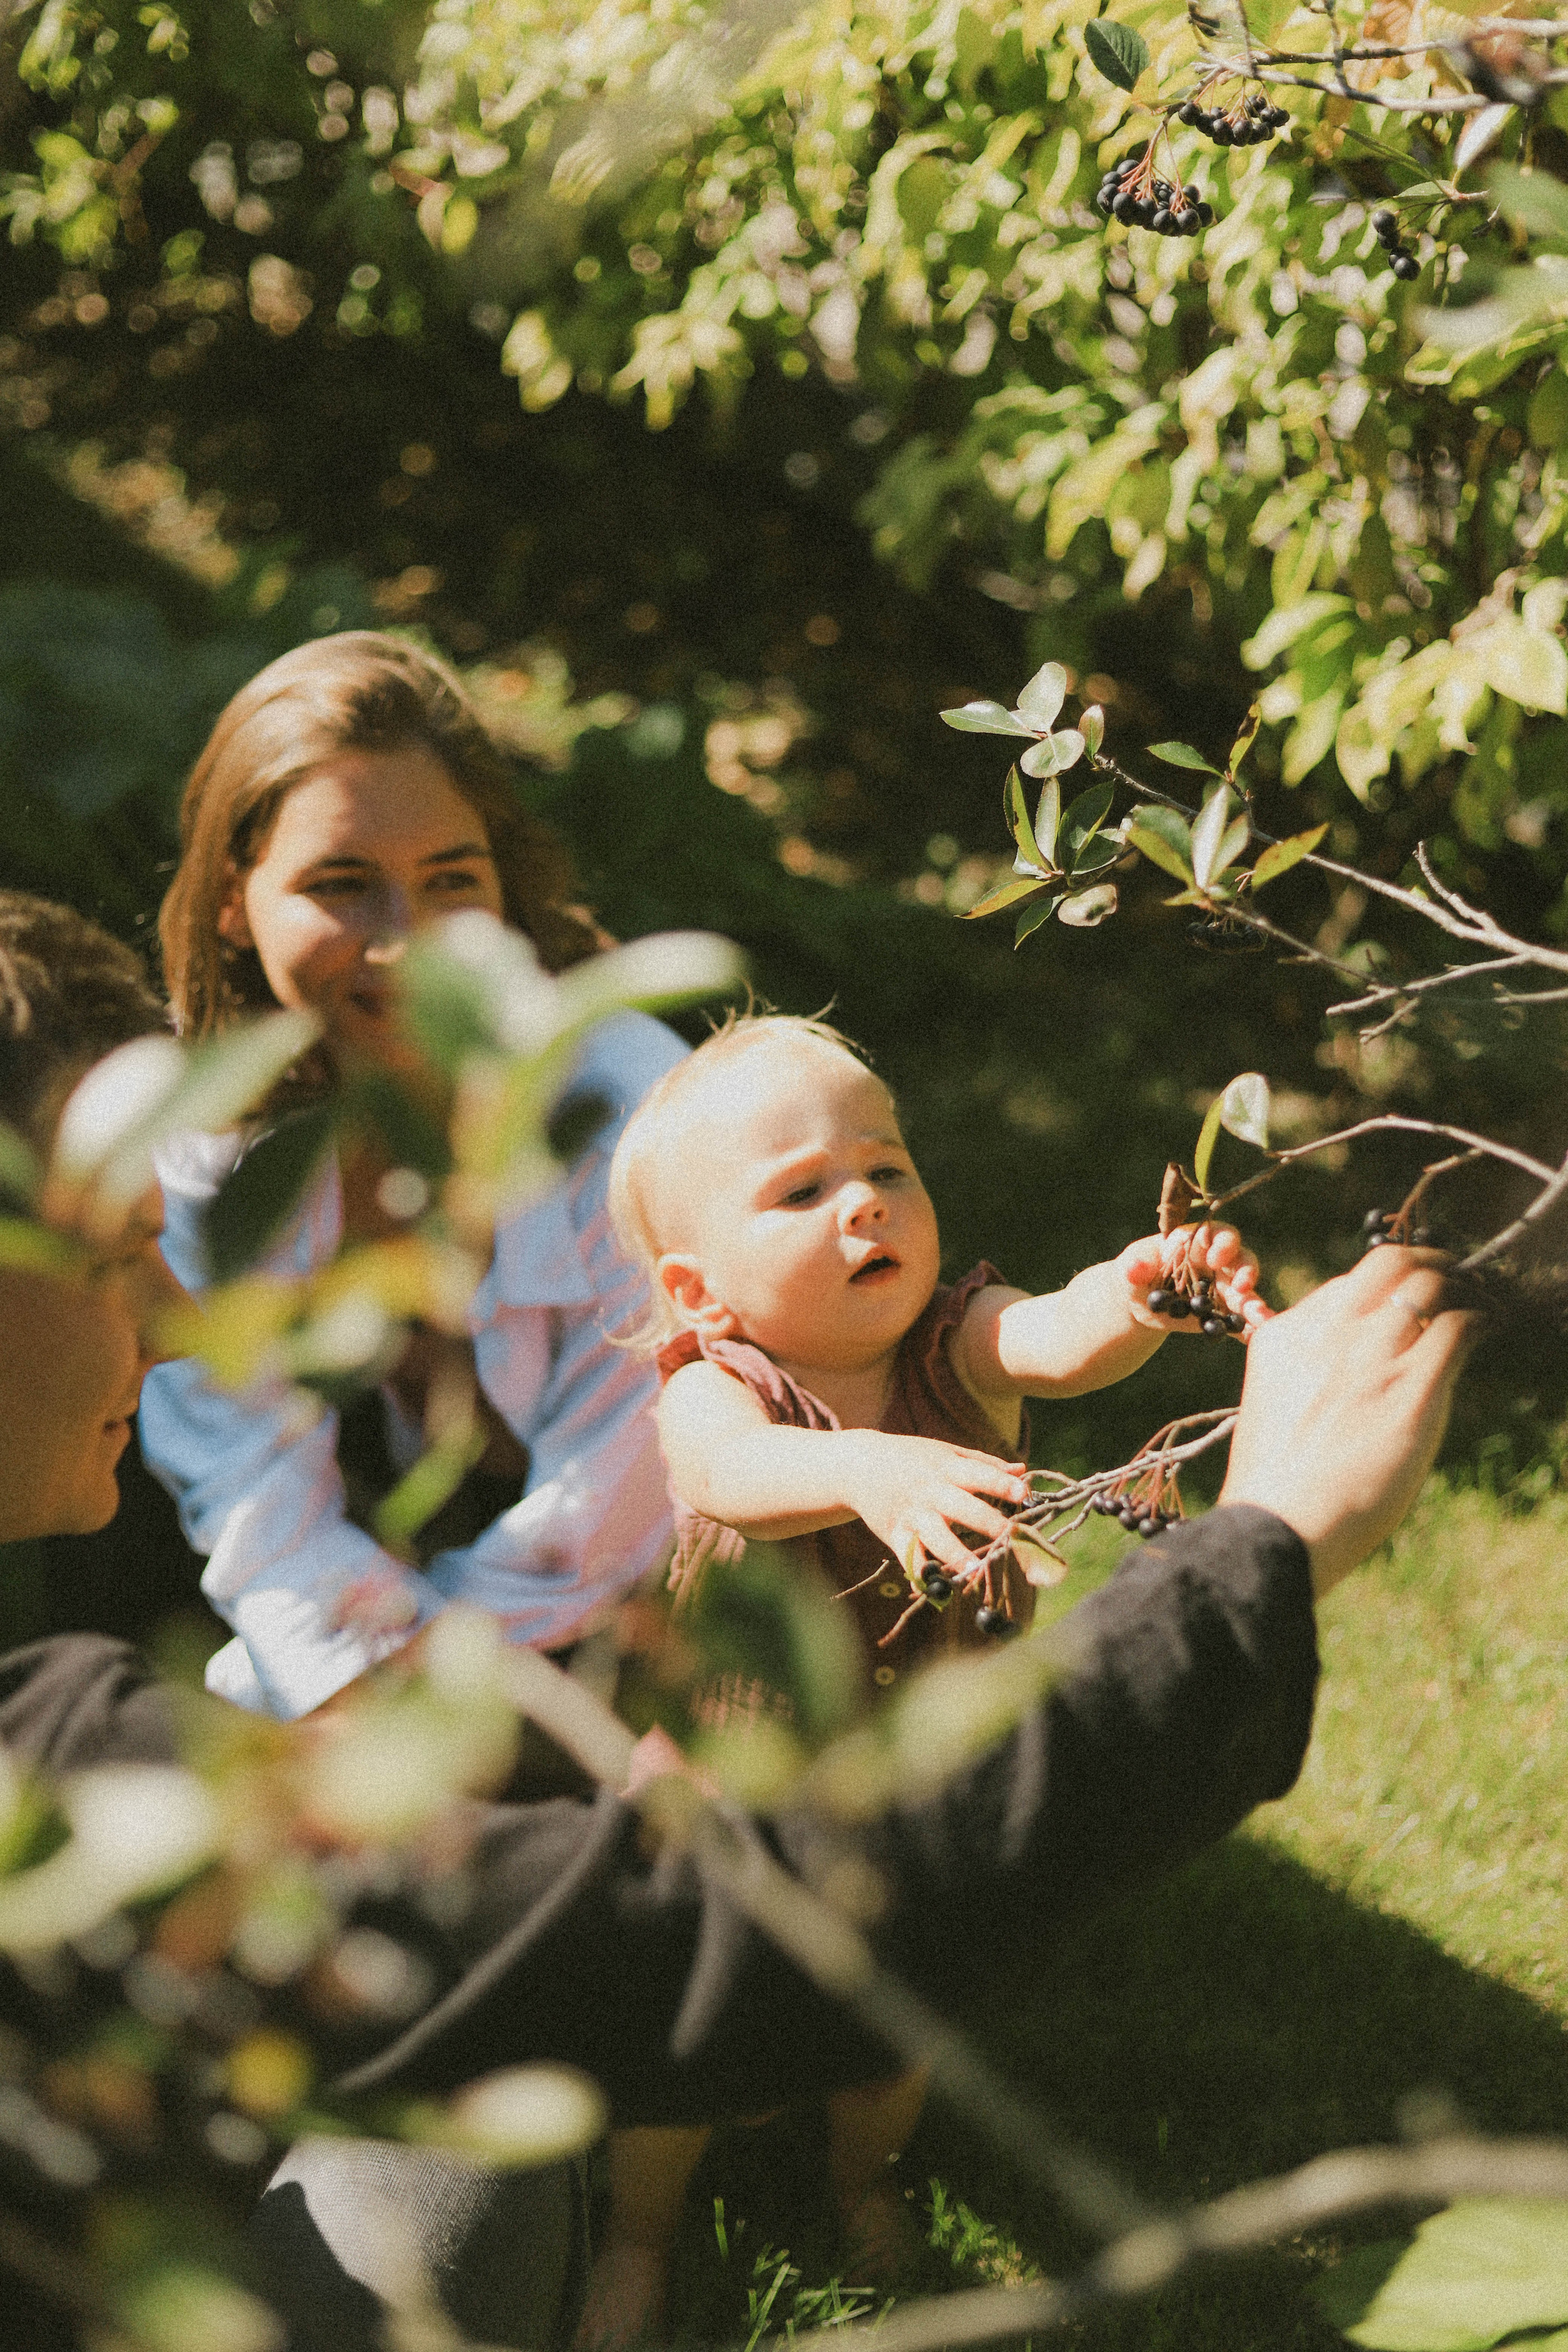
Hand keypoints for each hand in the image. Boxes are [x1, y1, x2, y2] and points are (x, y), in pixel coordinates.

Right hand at [839, 1430, 1030, 1581]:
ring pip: (936, 1537)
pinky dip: (921, 1574)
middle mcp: (931, 1492)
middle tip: (1010, 1534)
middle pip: (962, 1507)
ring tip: (976, 1569)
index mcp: (947, 1468)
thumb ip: (984, 1463)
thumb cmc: (912, 1458)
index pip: (978, 1475)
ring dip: (956, 1553)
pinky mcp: (895, 1535)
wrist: (859, 1465)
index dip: (1001, 1484)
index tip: (1023, 1493)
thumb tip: (1022, 1472)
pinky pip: (910, 1557)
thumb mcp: (945, 1452)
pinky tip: (937, 1589)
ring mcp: (912, 1515)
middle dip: (987, 1521)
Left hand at [1119, 1222, 1271, 1333]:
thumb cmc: (1138, 1272)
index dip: (1223, 1243)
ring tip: (1260, 1318)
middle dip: (1246, 1272)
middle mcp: (1218, 1263)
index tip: (1214, 1259)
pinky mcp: (1223, 1313)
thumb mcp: (1132, 1266)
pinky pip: (1240, 1320)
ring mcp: (1224, 1289)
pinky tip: (1254, 1337)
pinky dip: (1248, 1329)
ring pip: (1246, 1294)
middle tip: (1241, 1287)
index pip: (1220, 1234)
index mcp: (1198, 1242)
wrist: (1142, 1301)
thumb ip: (1135, 1264)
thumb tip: (1134, 1268)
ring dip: (1255, 1305)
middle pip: (1242, 1261)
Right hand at [1218, 1246, 1479, 1593]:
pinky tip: (1488, 1326)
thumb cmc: (1277, 1485)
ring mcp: (1370, 1357)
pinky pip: (1458, 1328)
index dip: (1385, 1286)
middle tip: (1452, 1272)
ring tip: (1480, 1300)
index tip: (1405, 1297)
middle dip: (1427, 1259)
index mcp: (1286, 1336)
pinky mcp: (1411, 1389)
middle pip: (1387, 1262)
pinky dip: (1480, 1319)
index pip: (1347, 1285)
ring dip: (1461, 1287)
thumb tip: (1361, 1361)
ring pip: (1428, 1285)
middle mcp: (1328, 1333)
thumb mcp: (1275, 1405)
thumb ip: (1310, 1370)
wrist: (1278, 1527)